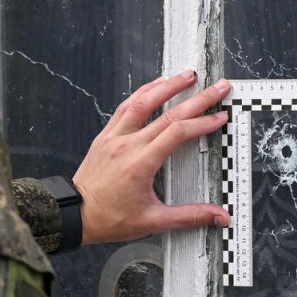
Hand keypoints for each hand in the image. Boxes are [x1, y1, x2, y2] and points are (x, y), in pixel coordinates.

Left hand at [72, 71, 230, 245]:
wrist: (76, 215)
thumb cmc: (110, 218)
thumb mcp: (153, 221)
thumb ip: (190, 215)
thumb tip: (219, 216)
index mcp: (140, 164)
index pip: (176, 133)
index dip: (202, 122)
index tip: (220, 116)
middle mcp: (126, 144)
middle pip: (167, 114)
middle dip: (197, 99)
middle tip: (218, 87)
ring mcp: (113, 136)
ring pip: (142, 101)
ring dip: (167, 86)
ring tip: (187, 75)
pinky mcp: (104, 135)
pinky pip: (125, 107)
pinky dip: (142, 93)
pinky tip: (154, 85)